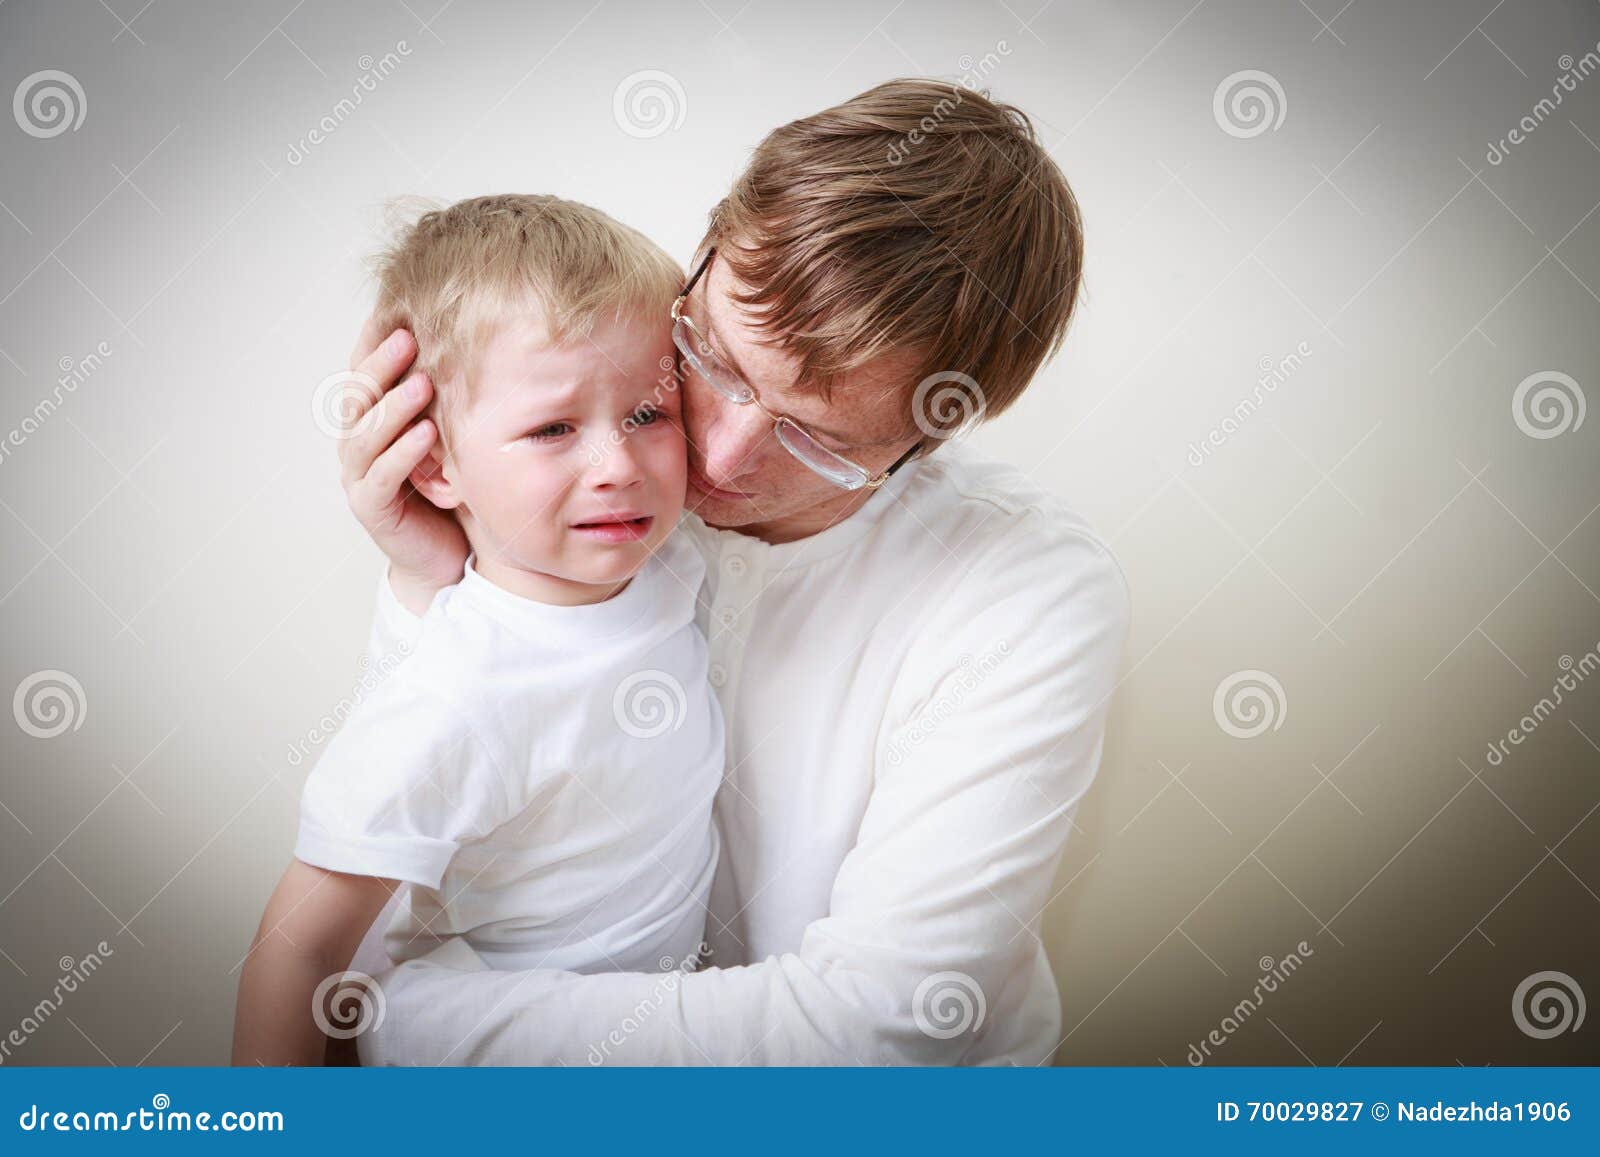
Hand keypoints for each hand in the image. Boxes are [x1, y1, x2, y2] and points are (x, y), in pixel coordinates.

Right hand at [338, 318, 467, 612]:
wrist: (447, 554)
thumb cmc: (451, 486)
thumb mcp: (452, 432)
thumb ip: (449, 393)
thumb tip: (482, 333)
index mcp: (371, 418)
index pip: (363, 371)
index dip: (375, 341)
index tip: (399, 308)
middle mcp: (358, 443)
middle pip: (359, 396)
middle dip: (382, 364)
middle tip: (408, 336)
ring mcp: (360, 476)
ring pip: (367, 434)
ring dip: (394, 406)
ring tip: (421, 382)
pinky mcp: (372, 508)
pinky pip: (384, 476)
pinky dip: (404, 453)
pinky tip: (427, 433)